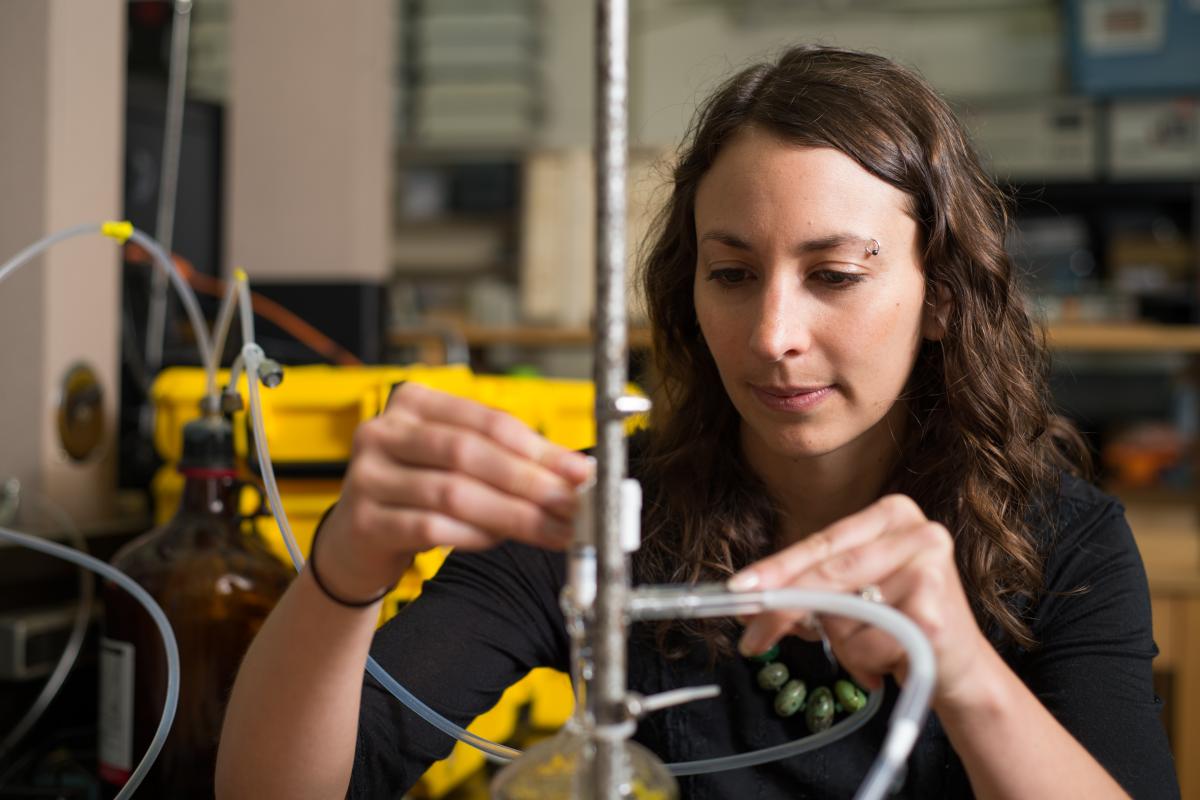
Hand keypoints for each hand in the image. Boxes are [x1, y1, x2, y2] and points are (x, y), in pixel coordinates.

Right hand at [314, 383, 594, 600]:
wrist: (356, 542)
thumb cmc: (419, 494)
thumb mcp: (460, 465)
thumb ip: (510, 461)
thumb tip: (577, 472)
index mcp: (414, 403)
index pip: (487, 421)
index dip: (538, 447)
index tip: (579, 472)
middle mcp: (384, 431)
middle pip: (469, 453)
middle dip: (529, 482)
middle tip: (572, 505)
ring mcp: (367, 475)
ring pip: (452, 492)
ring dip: (511, 514)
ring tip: (550, 529)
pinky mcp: (363, 520)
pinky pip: (430, 526)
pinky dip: (473, 534)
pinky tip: (500, 540)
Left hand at [730, 495, 991, 706]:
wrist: (960, 669)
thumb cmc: (898, 623)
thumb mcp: (853, 594)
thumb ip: (810, 589)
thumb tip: (750, 601)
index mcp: (891, 514)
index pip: (820, 543)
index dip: (776, 569)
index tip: (738, 590)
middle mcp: (917, 531)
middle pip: (828, 574)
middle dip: (782, 610)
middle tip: (751, 640)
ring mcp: (931, 569)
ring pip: (845, 615)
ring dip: (844, 647)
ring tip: (873, 650)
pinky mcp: (937, 612)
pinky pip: (869, 645)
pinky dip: (867, 664)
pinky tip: (891, 662)